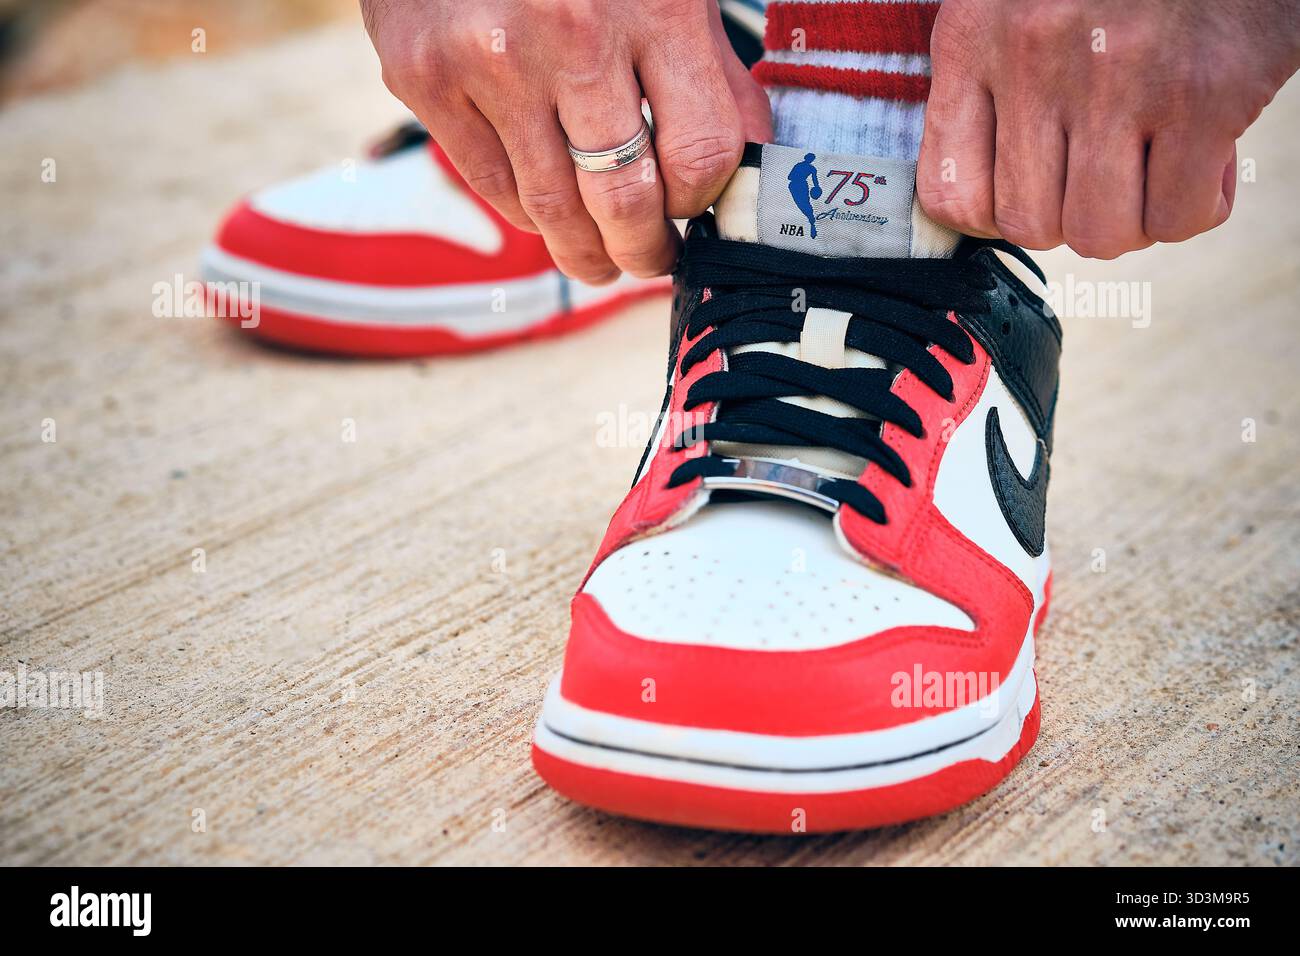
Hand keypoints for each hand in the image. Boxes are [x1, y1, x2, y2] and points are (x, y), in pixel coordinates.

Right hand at [362, 0, 772, 282]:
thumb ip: (709, 69)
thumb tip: (752, 166)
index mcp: (654, 5)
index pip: (701, 155)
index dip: (702, 202)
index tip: (694, 214)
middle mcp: (571, 34)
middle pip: (624, 200)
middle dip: (644, 251)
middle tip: (648, 262)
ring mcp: (490, 60)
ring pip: (553, 208)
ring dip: (584, 253)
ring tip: (599, 260)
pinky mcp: (425, 77)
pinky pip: (492, 185)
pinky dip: (527, 211)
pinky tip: (546, 208)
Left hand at [917, 0, 1299, 258]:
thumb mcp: (1015, 6)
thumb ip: (987, 87)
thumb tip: (982, 200)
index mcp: (974, 36)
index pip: (949, 193)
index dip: (995, 217)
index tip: (1032, 194)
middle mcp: (1033, 57)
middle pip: (1029, 224)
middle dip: (1070, 220)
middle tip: (1105, 178)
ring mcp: (1116, 79)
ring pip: (1100, 232)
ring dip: (1133, 221)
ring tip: (1153, 169)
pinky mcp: (1202, 94)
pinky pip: (1178, 215)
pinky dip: (1196, 206)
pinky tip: (1204, 157)